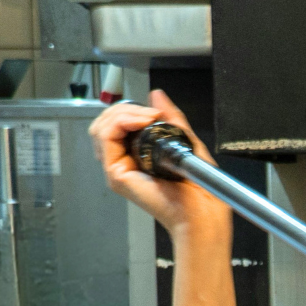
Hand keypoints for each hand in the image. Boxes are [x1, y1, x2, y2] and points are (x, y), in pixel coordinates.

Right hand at [88, 91, 228, 239]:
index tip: (155, 112)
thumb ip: (171, 117)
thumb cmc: (200, 188)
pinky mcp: (116, 174)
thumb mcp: (185, 141)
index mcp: (137, 156)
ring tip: (147, 117)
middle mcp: (124, 163)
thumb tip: (157, 95)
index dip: (131, 110)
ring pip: (101, 127)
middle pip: (105, 123)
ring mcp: (118, 169)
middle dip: (125, 109)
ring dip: (124, 113)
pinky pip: (105, 137)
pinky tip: (142, 121)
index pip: (116, 125)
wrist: (203, 211)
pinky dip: (120, 122)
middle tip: (151, 113)